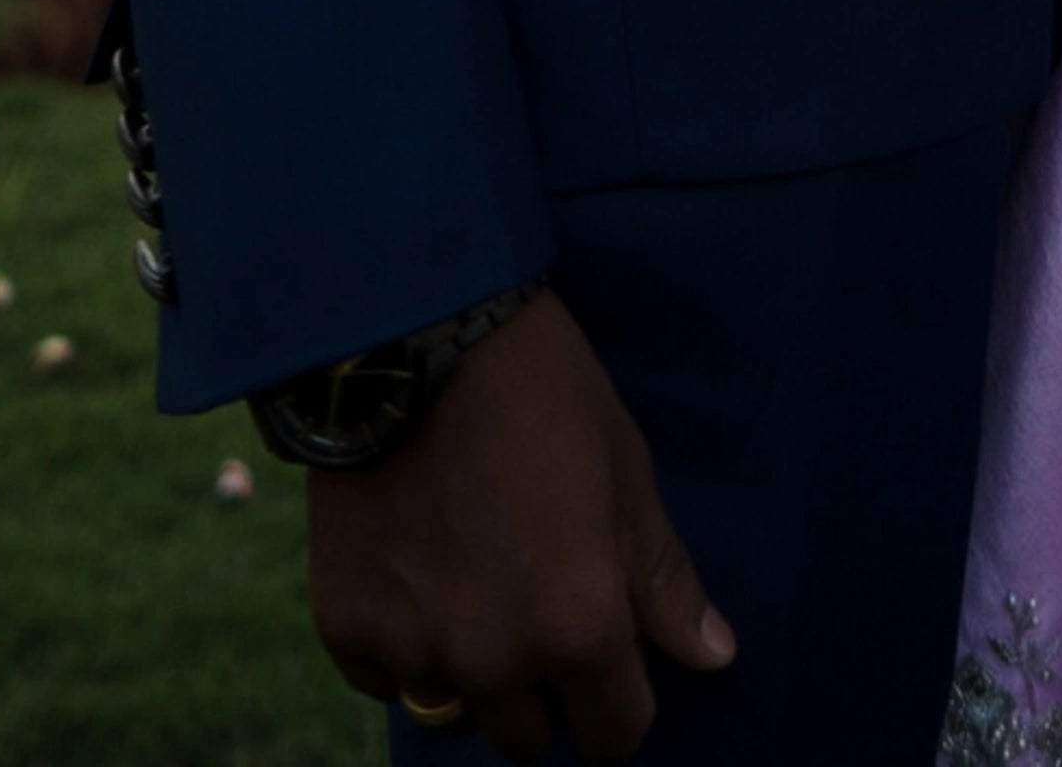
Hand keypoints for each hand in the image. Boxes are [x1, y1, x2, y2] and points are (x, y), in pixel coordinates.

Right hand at [305, 292, 732, 759]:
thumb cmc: (541, 392)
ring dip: (470, 676)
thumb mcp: (624, 471)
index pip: (614, 735)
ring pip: (454, 714)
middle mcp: (495, 661)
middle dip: (544, 690)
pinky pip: (384, 679)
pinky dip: (400, 647)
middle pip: (530, 737)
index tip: (610, 658)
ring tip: (472, 590)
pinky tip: (414, 576)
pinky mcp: (346, 627)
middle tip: (534, 607)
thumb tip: (714, 657)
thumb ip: (662, 579)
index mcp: (578, 630)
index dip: (619, 700)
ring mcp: (414, 650)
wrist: (414, 334)